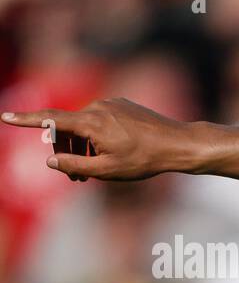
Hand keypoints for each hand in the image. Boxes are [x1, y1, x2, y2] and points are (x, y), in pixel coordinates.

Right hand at [1, 98, 192, 181]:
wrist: (178, 144)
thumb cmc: (144, 160)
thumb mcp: (107, 170)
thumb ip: (75, 165)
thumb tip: (50, 162)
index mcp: (90, 122)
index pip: (49, 120)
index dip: (25, 120)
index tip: (4, 116)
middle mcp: (97, 107)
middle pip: (67, 128)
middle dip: (66, 152)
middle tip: (75, 178)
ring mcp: (110, 103)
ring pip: (84, 125)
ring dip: (82, 146)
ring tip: (92, 171)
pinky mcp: (121, 104)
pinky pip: (100, 120)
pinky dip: (96, 136)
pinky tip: (110, 154)